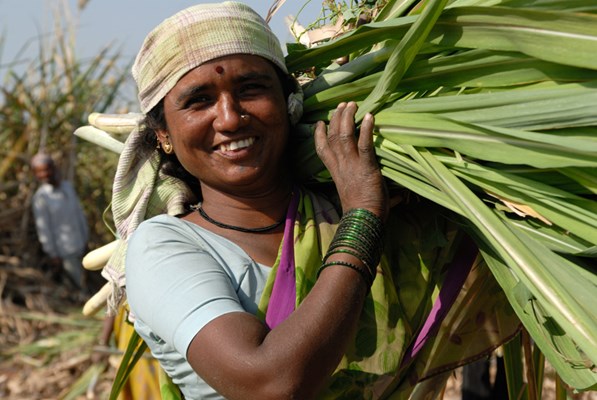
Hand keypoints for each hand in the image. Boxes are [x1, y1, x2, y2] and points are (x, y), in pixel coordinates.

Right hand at [314, 102, 387, 219]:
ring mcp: (352, 165)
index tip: (321, 122)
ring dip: (347, 117)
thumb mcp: (360, 196)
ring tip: (352, 105)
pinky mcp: (366, 166)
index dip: (319, 134)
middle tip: (342, 105)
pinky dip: (366, 128)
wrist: (363, 220)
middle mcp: (340, 165)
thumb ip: (373, 191)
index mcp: (335, 172)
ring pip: (344, 135)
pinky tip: (370, 116)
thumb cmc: (364, 212)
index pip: (322, 149)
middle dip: (336, 118)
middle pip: (332, 136)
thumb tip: (401, 196)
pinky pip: (364, 144)